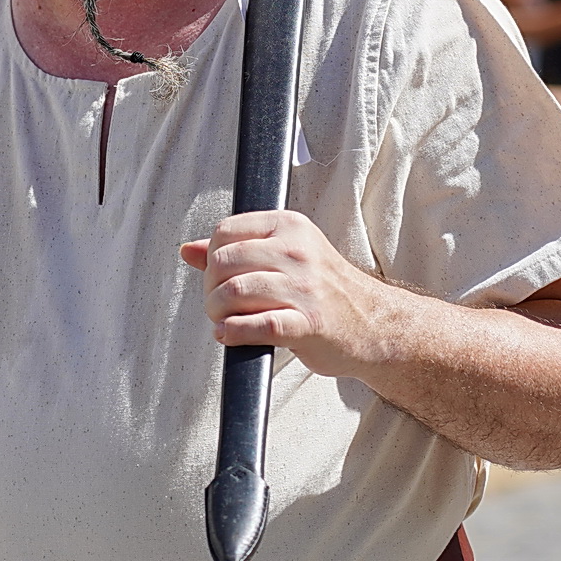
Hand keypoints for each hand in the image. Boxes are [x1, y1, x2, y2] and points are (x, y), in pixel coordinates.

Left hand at [180, 210, 380, 377]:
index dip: (210, 258)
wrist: (373, 323)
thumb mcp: (284, 255)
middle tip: (218, 304)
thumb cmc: (323, 288)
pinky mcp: (308, 323)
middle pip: (224, 262)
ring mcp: (304, 287)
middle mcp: (297, 251)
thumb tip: (188, 250)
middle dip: (211, 288)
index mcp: (289, 226)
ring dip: (218, 312)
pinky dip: (233, 332)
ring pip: (235, 292)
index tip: (217, 277)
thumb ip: (236, 249)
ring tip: (222, 320)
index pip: (225, 232)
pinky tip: (228, 334)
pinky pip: (257, 325)